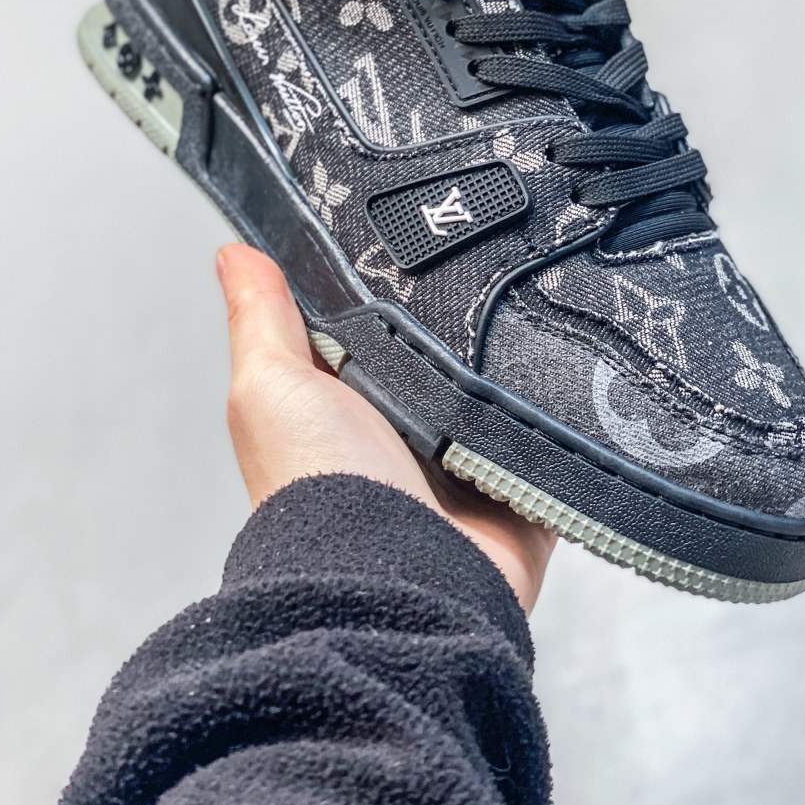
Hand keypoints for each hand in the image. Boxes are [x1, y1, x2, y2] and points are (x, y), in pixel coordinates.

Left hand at [217, 244, 555, 613]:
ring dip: (514, 365)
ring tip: (536, 312)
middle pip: (445, 351)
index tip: (414, 224)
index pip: (370, 323)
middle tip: (491, 264)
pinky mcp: (519, 489)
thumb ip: (261, 318)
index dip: (388, 281)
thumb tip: (232, 253)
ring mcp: (464, 463)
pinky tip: (572, 378)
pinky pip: (555, 439)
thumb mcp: (270, 386)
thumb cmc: (318, 488)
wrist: (395, 580)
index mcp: (344, 402)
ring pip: (502, 389)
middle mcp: (403, 431)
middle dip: (466, 316)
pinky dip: (563, 417)